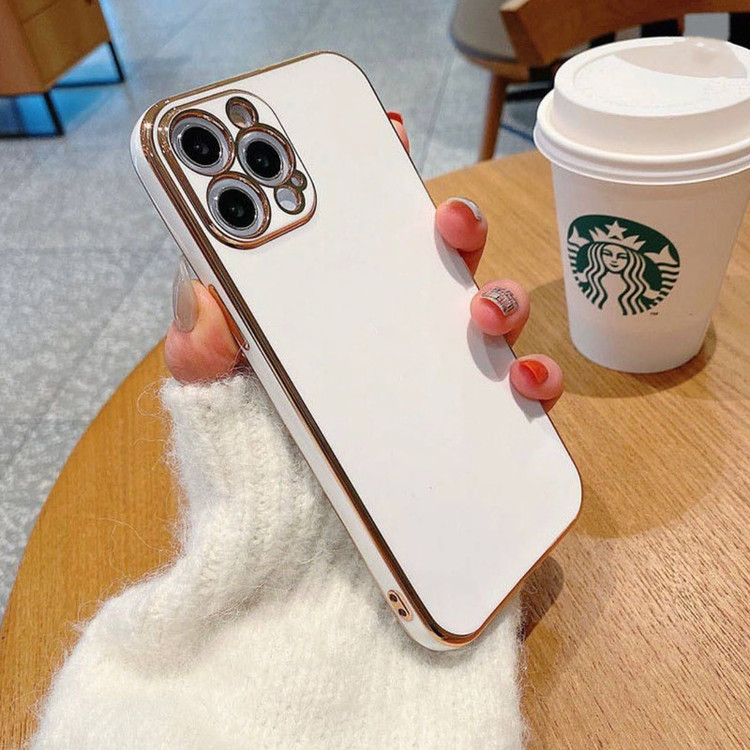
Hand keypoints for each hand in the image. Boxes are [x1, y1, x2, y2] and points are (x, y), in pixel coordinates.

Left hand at [166, 113, 563, 410]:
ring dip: (500, 299)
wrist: (286, 523)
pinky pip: (516, 392)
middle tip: (448, 222)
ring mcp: (434, 369)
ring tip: (482, 313)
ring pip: (489, 311)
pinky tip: (522, 381)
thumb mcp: (212, 383)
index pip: (363, 226)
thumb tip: (211, 302)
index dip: (379, 174)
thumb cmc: (250, 440)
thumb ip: (201, 339)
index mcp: (335, 296)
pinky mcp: (467, 420)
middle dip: (455, 225)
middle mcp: (393, 323)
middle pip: (439, 257)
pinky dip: (533, 378)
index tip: (391, 132)